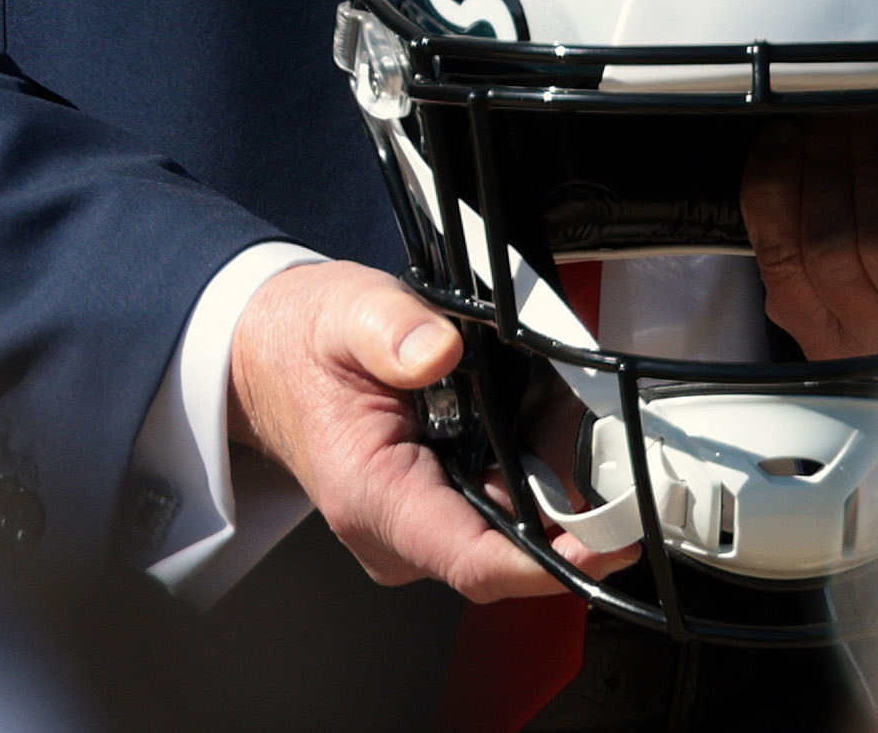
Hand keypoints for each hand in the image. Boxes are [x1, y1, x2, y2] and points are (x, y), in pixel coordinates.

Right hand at [227, 260, 636, 599]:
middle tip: (606, 447)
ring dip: (550, 483)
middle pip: (505, 547)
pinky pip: (496, 507)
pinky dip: (528, 471)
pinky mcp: (431, 511)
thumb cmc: (303, 344)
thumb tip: (439, 350)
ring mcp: (416, 526)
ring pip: (508, 527)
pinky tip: (539, 425)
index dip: (549, 564)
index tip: (607, 546)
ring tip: (570, 418)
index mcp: (372, 498)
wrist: (271, 357)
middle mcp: (396, 530)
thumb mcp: (346, 312)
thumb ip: (391, 329)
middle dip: (568, 506)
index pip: (472, 560)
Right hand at [739, 113, 877, 362]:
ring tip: (873, 119)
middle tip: (830, 114)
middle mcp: (871, 341)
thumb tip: (787, 149)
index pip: (780, 261)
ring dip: (872, 163)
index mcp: (824, 335)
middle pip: (828, 247)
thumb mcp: (845, 294)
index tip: (782, 137)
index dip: (773, 188)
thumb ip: (808, 235)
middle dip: (823, 163)